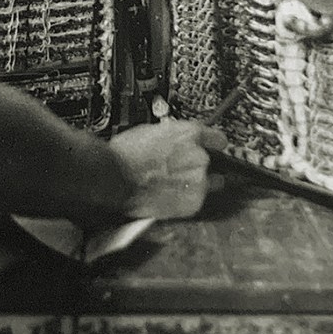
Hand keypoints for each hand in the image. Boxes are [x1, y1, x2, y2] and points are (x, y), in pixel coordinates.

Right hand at [109, 119, 228, 219]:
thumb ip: (171, 137)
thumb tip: (173, 142)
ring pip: (208, 183)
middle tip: (178, 172)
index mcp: (190, 134)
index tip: (212, 148)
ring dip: (194, 184)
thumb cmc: (125, 153)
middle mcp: (200, 156)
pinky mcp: (194, 201)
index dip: (212, 144)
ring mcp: (199, 180)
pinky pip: (196, 200)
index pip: (217, 138)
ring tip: (170, 187)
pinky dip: (186, 200)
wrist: (115, 176)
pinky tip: (169, 197)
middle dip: (197, 167)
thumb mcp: (151, 132)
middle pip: (210, 162)